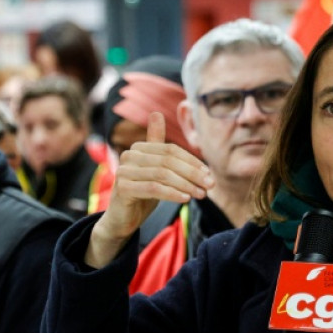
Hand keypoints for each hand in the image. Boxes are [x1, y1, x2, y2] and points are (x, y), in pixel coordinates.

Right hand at [86, 112, 213, 267]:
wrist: (122, 219)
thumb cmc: (142, 194)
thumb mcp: (155, 170)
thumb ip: (160, 147)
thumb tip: (156, 112)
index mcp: (138, 148)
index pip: (171, 150)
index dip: (192, 161)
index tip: (209, 174)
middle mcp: (128, 156)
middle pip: (168, 161)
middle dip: (192, 173)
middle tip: (210, 185)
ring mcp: (123, 172)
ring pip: (162, 174)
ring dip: (186, 185)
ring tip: (201, 194)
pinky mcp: (123, 188)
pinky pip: (153, 188)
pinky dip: (172, 193)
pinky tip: (185, 199)